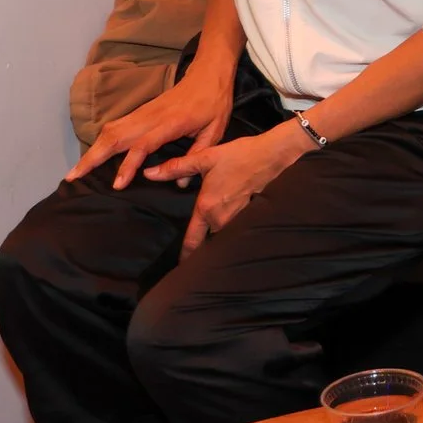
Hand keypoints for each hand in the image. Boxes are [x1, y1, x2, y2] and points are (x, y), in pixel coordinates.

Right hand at [67, 67, 234, 189]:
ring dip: (91, 150)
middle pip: (116, 136)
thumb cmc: (214, 103)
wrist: (208, 74)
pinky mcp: (140, 111)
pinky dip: (100, 141)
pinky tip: (92, 155)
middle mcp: (151, 116)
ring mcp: (143, 112)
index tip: (117, 184)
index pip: (143, 145)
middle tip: (74, 178)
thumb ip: (196, 156)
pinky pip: (115, 126)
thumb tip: (179, 182)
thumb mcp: (215, 131)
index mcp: (172, 123)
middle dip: (93, 158)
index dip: (129, 165)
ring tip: (75, 171)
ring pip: (110, 130)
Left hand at [144, 122, 312, 251]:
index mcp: (207, 207)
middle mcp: (221, 218)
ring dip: (218, 239)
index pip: (192, 241)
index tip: (181, 268)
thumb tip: (148, 173)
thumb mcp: (206, 158)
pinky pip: (237, 229)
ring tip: (214, 243)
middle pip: (209, 241)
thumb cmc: (241, 155)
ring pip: (223, 236)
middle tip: (197, 254)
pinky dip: (233, 230)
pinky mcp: (252, 214)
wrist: (274, 154)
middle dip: (204, 247)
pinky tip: (235, 227)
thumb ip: (176, 167)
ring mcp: (238, 218)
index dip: (185, 256)